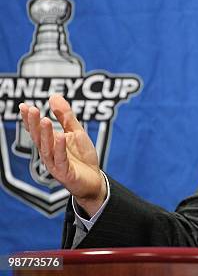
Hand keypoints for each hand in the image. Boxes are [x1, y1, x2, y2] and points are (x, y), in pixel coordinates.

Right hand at [19, 94, 105, 216]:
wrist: (94, 180)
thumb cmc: (82, 157)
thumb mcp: (76, 132)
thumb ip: (65, 116)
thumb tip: (53, 96)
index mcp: (50, 144)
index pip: (37, 130)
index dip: (30, 119)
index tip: (24, 106)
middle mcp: (49, 154)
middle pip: (39, 138)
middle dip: (34, 124)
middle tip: (31, 109)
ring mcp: (55, 164)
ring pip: (47, 148)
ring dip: (45, 134)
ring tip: (44, 119)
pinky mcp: (65, 173)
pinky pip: (61, 159)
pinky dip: (59, 148)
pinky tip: (60, 136)